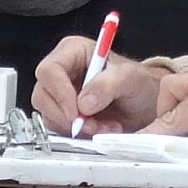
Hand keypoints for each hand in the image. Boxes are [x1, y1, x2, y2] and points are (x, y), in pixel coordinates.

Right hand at [32, 34, 161, 133]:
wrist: (146, 105)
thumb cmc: (139, 84)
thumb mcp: (131, 78)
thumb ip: (108, 85)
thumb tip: (84, 102)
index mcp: (73, 52)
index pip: (50, 70)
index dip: (59, 92)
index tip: (76, 112)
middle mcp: (62, 72)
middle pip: (42, 95)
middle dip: (66, 116)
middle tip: (90, 124)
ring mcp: (61, 95)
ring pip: (48, 115)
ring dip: (76, 128)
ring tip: (103, 126)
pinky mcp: (63, 115)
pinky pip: (59, 129)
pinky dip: (78, 135)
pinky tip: (99, 130)